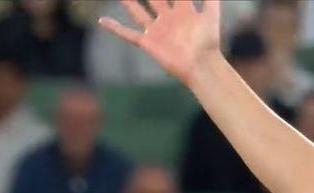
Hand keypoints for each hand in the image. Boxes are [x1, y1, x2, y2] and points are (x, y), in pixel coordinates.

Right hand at [99, 0, 222, 85]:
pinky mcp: (148, 43)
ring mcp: (157, 31)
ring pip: (138, 11)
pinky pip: (128, 34)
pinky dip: (115, 28)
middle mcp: (168, 19)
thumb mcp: (211, 15)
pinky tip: (102, 20)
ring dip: (128, 2)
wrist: (202, 66)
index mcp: (183, 11)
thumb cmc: (208, 42)